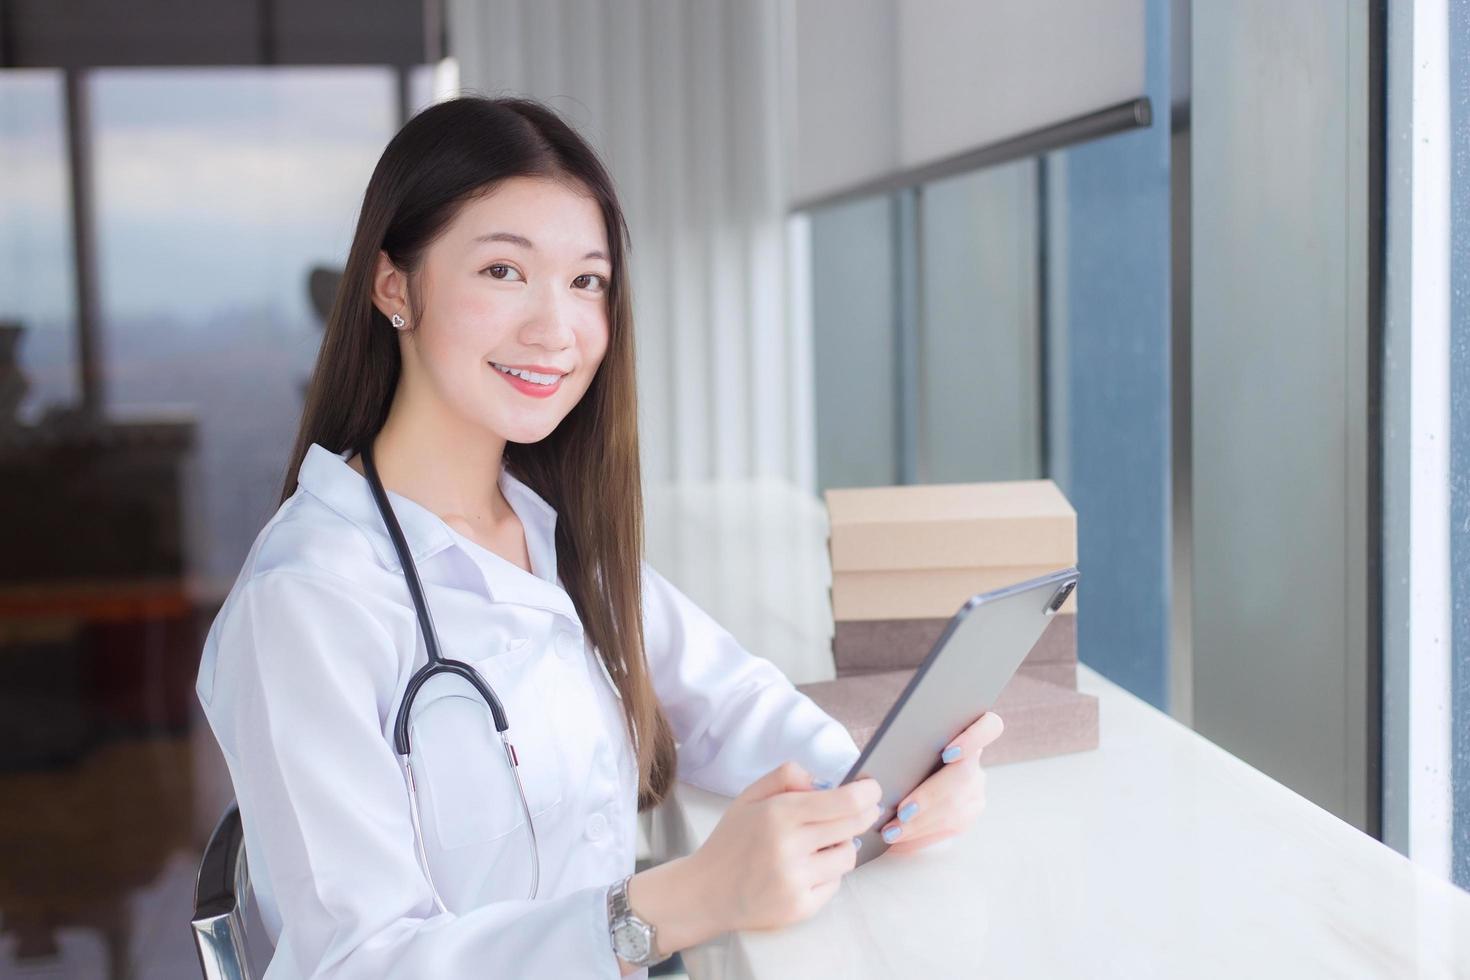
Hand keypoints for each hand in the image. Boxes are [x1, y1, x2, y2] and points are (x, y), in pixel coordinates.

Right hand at [685, 761, 880, 932]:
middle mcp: (790, 847)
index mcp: (778, 814)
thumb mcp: (750, 796)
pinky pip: (835, 884)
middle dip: (863, 815)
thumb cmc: (731, 840)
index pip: (843, 801)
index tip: (872, 789)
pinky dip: (827, 874)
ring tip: (820, 845)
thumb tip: (824, 781)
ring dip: (842, 846)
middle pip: (854, 826)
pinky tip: (805, 871)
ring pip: (849, 856)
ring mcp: (797, 880)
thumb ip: (786, 776)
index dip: (867, 793)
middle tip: (861, 811)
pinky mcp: (801, 907)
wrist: (706, 892)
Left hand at [875, 711, 1002, 855]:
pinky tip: (895, 843)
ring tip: (890, 832)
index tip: (948, 752)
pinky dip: (917, 838)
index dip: (974, 738)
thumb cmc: (902, 749)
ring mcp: (975, 794)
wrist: (906, 769)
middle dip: (930, 799)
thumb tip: (885, 766)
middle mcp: (976, 765)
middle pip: (963, 778)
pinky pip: (946, 832)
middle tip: (901, 813)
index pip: (990, 726)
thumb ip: (908, 743)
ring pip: (957, 813)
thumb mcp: (907, 739)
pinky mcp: (966, 817)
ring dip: (920, 826)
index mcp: (968, 733)